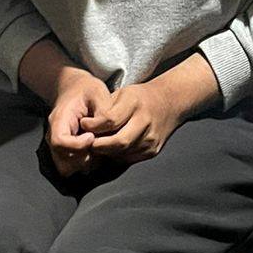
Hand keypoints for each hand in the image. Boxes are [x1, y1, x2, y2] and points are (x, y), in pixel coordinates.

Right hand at [45, 71, 114, 176]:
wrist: (75, 89)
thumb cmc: (87, 90)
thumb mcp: (98, 92)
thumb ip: (103, 111)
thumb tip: (103, 130)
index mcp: (59, 119)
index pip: (60, 142)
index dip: (78, 145)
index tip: (92, 136)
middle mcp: (53, 135)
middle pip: (63, 160)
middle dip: (84, 157)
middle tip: (98, 143)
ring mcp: (57, 146)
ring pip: (66, 168)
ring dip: (84, 163)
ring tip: (98, 148)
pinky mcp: (64, 152)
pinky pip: (71, 167)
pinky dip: (84, 164)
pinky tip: (95, 151)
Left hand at [85, 54, 220, 164]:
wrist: (169, 103)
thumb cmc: (139, 98)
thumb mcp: (121, 94)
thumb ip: (104, 109)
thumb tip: (84, 128)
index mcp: (135, 103)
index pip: (110, 120)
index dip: (94, 126)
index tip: (83, 124)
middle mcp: (145, 121)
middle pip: (118, 142)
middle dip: (99, 145)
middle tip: (87, 142)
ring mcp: (151, 138)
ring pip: (122, 153)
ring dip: (106, 152)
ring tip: (96, 145)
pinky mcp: (152, 151)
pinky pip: (129, 158)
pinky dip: (116, 156)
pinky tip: (111, 149)